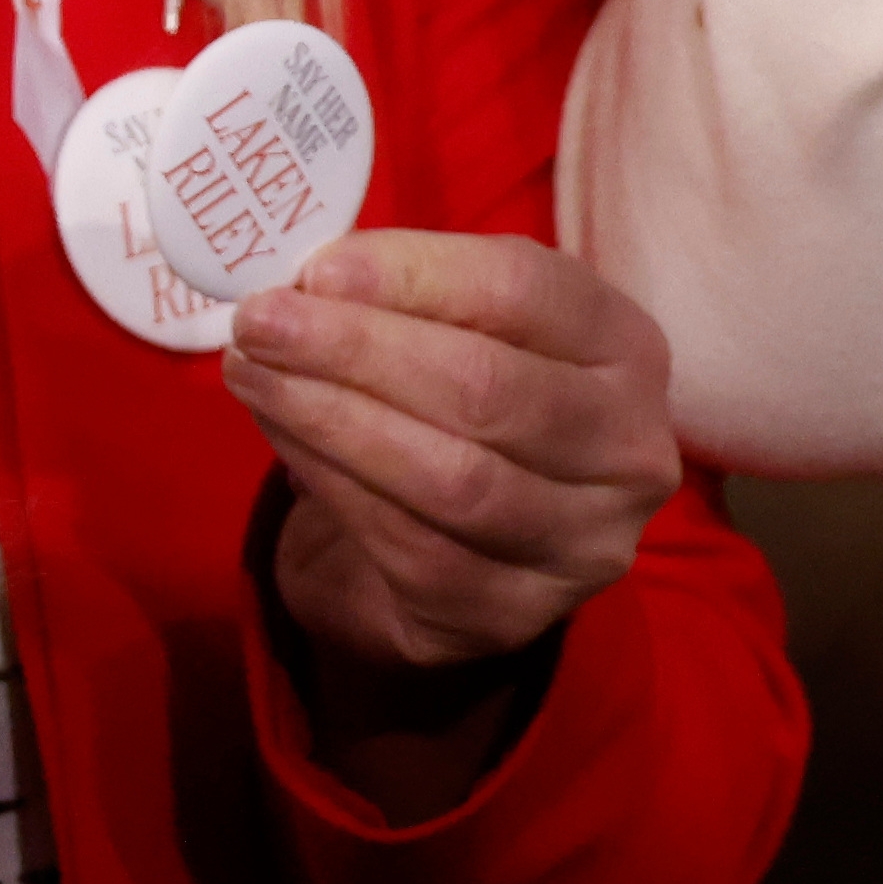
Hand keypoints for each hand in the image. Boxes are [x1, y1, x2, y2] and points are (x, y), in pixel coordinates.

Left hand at [225, 232, 675, 676]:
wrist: (470, 544)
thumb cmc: (466, 397)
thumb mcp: (461, 323)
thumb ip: (408, 291)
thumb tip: (314, 283)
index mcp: (625, 345)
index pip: (525, 293)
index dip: (415, 277)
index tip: (314, 270)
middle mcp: (630, 448)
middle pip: (488, 389)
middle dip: (356, 350)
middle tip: (258, 324)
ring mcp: (583, 542)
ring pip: (451, 478)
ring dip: (332, 422)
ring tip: (253, 377)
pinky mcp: (515, 613)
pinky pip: (413, 549)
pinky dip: (337, 487)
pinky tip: (285, 442)